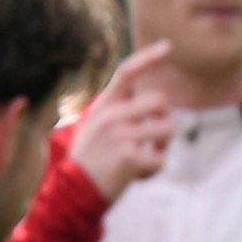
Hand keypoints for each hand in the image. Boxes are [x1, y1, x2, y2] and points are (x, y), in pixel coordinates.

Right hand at [69, 40, 175, 202]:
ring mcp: (119, 134)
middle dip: (164, 121)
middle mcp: (110, 115)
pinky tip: (135, 176)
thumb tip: (156, 102)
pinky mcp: (129, 156)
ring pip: (167, 128)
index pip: (126, 72)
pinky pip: (160, 159)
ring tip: (143, 159)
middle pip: (160, 102)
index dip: (148, 57)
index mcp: (103, 106)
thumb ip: (118, 112)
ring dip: (162, 147)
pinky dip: (153, 171)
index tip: (169, 46)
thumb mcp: (95, 129)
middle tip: (153, 141)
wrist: (72, 194)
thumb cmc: (89, 163)